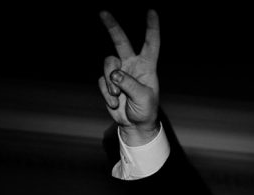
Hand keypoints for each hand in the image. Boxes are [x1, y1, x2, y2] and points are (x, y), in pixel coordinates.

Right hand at [97, 10, 160, 145]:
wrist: (135, 125)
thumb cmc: (146, 110)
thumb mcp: (143, 98)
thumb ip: (129, 84)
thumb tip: (114, 74)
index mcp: (147, 66)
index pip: (151, 43)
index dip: (151, 27)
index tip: (151, 11)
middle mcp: (132, 65)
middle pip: (121, 41)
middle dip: (112, 27)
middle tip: (102, 12)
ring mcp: (119, 73)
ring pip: (107, 64)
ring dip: (110, 81)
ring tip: (117, 96)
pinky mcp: (108, 83)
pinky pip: (102, 81)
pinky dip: (107, 93)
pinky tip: (115, 103)